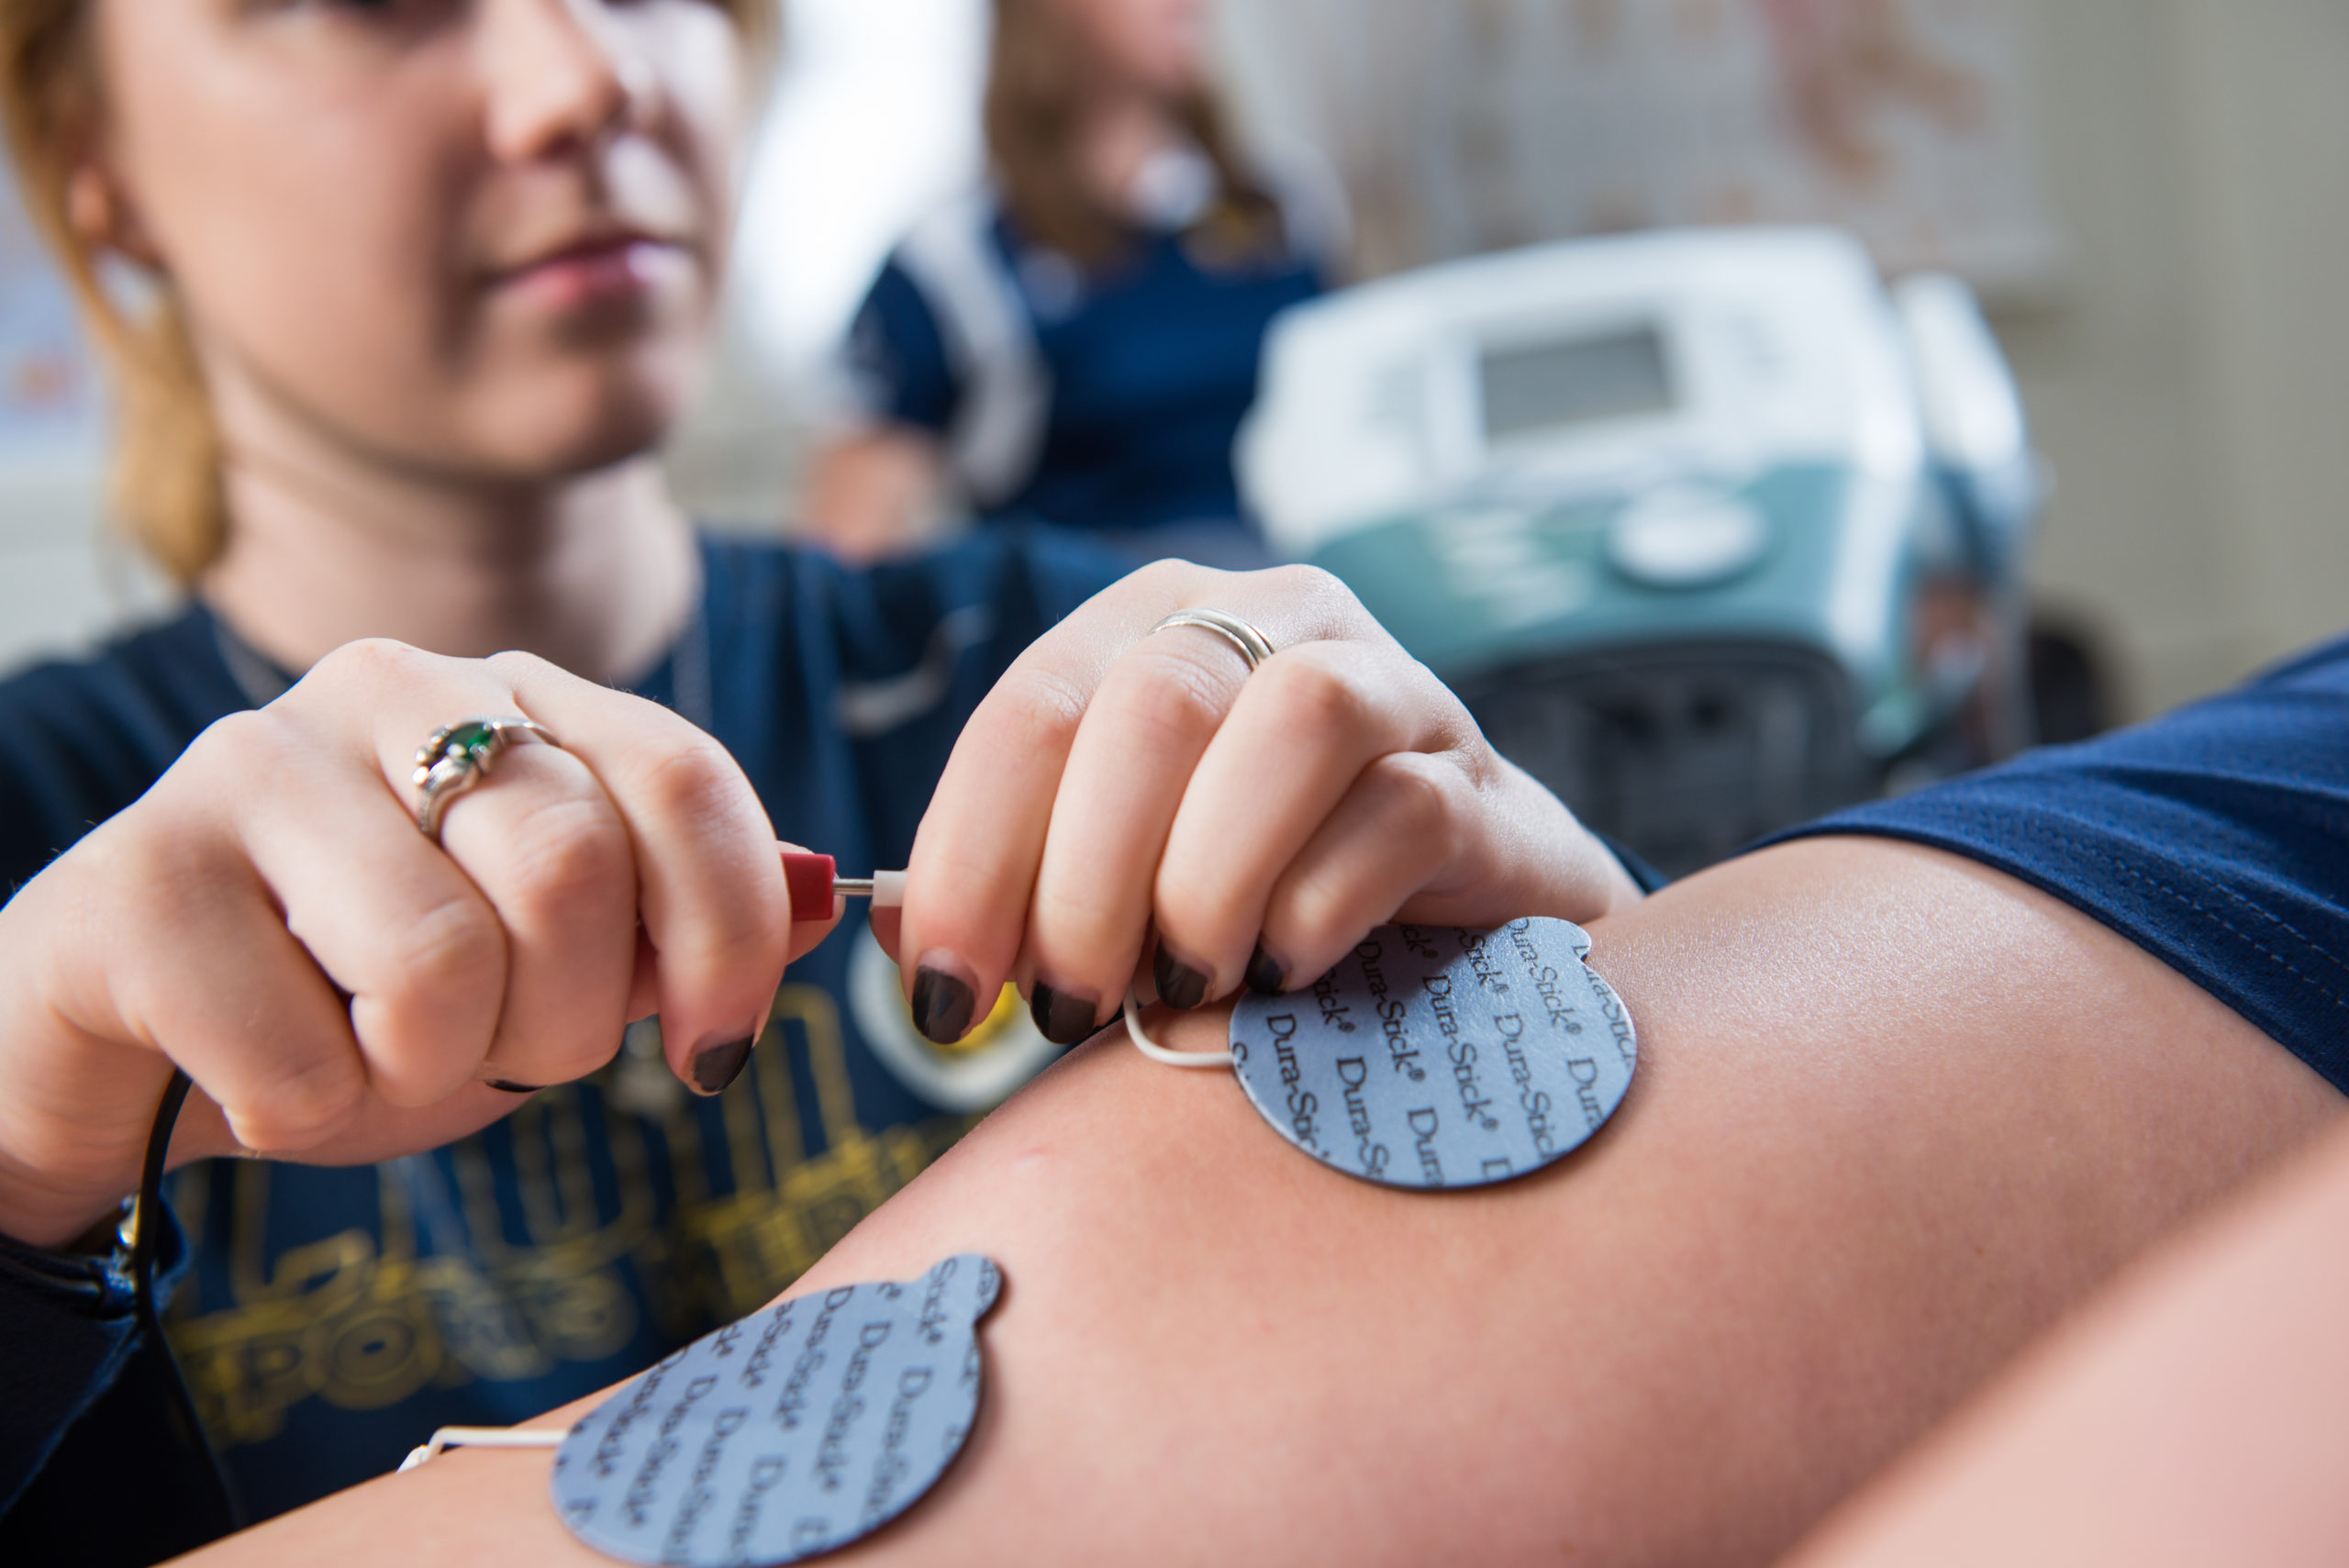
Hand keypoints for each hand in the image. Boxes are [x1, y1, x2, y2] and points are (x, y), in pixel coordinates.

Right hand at [0, 640, 832, 1249]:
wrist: (135, 1037)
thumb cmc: (368, 995)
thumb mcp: (557, 969)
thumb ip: (682, 930)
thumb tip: (827, 902)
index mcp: (516, 697)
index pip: (685, 781)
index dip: (730, 936)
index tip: (720, 1053)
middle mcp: (392, 689)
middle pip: (574, 869)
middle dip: (567, 1022)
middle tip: (500, 1050)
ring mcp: (254, 761)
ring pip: (442, 961)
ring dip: (431, 1069)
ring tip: (374, 1050)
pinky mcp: (139, 874)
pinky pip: (304, 1057)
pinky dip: (311, 1112)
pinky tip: (264, 1064)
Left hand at [877, 562, 1641, 1046]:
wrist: (1459, 929)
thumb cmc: (1253, 898)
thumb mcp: (1118, 881)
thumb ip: (1014, 893)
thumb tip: (902, 939)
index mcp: (1158, 624)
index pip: (1033, 707)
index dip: (971, 855)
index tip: (946, 997)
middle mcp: (1277, 621)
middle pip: (1155, 704)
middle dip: (1086, 877)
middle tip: (1071, 1006)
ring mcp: (1396, 690)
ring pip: (1297, 717)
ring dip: (1210, 874)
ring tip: (1184, 981)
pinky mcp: (1481, 785)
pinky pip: (1401, 811)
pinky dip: (1319, 904)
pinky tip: (1280, 972)